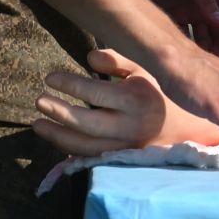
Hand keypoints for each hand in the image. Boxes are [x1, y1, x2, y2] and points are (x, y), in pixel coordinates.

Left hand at [34, 48, 172, 155]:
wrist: (180, 130)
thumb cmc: (154, 94)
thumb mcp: (141, 70)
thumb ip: (115, 60)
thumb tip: (88, 57)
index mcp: (135, 99)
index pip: (96, 92)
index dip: (70, 85)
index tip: (50, 78)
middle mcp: (130, 126)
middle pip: (87, 124)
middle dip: (59, 113)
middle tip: (39, 101)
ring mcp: (124, 147)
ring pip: (85, 147)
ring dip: (58, 136)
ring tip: (38, 124)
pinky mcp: (120, 160)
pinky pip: (90, 157)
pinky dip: (70, 149)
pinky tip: (56, 138)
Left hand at [125, 0, 218, 54]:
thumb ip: (206, 1)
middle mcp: (211, 3)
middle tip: (211, 58)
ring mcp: (193, 10)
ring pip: (205, 37)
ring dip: (204, 48)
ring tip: (197, 59)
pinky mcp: (175, 14)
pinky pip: (185, 35)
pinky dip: (186, 45)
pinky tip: (181, 53)